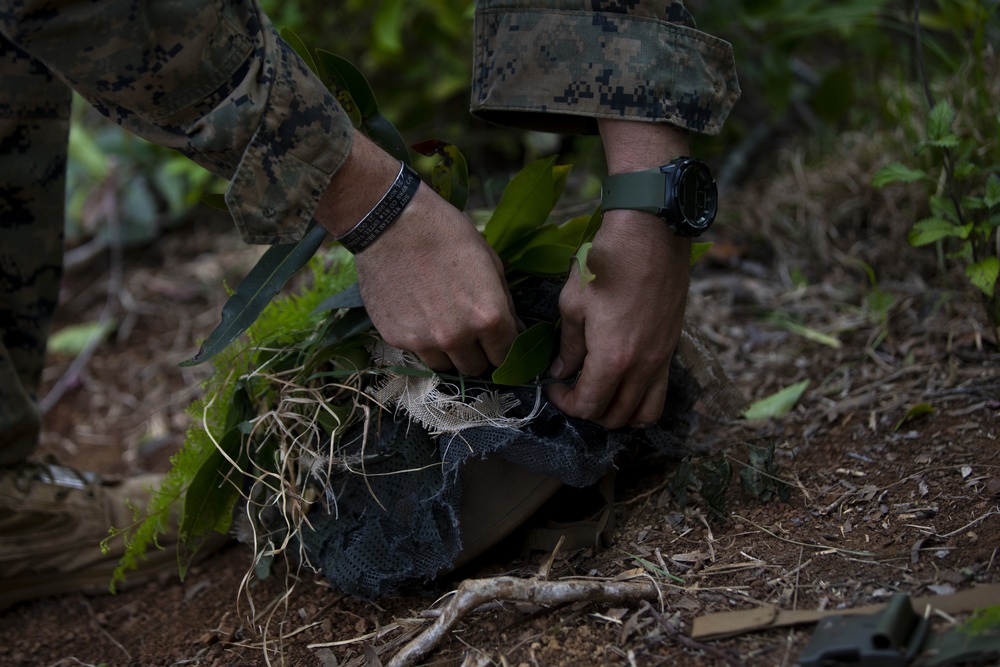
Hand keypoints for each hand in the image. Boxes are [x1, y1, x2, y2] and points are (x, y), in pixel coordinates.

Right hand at [315, 132, 518, 375]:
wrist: (391, 223)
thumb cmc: (446, 233)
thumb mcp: (490, 262)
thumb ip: (505, 303)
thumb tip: (516, 330)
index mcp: (488, 316)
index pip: (506, 356)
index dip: (505, 349)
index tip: (499, 342)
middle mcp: (457, 337)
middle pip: (476, 369)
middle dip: (478, 354)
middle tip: (471, 332)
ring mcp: (424, 341)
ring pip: (445, 367)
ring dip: (449, 352)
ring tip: (442, 323)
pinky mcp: (396, 339)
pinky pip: (417, 352)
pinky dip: (422, 340)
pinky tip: (418, 313)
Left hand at [545, 119, 692, 428]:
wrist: (651, 233)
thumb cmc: (606, 262)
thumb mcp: (573, 303)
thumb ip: (568, 345)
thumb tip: (561, 371)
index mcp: (614, 358)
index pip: (588, 405)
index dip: (565, 403)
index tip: (554, 387)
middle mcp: (643, 367)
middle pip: (615, 417)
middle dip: (589, 410)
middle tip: (573, 390)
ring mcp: (662, 359)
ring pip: (644, 414)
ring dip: (618, 413)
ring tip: (600, 392)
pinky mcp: (672, 347)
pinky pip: (659, 392)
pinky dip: (640, 399)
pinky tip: (622, 380)